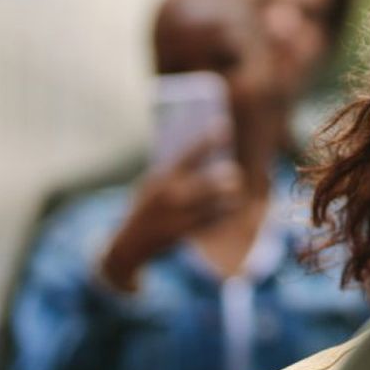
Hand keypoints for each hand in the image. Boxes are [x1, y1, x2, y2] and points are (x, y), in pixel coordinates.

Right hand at [99, 133, 239, 290]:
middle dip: (222, 178)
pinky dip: (222, 216)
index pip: (188, 154)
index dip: (207, 140)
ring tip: (239, 192)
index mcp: (162, 178)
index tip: (225, 126)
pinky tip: (232, 210)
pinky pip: (209, 224)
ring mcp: (176, 216)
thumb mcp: (152, 184)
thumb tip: (205, 153)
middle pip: (204, 184)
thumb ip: (174, 170)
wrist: (129, 243)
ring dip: (228, 199)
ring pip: (211, 206)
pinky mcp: (182, 234)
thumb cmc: (146, 206)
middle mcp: (168, 196)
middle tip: (238, 171)